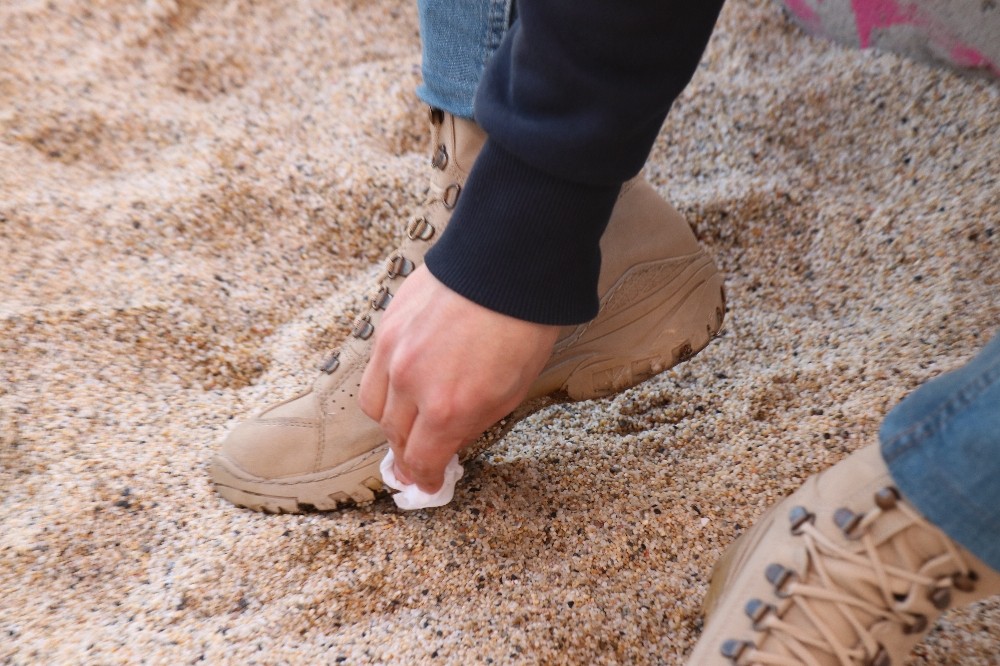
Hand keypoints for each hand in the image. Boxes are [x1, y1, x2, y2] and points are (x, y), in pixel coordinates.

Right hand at [359, 265, 559, 492]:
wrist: (508, 262)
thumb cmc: (522, 325)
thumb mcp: (512, 390)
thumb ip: (473, 421)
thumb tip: (450, 440)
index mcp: (449, 408)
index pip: (421, 460)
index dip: (425, 477)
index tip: (428, 484)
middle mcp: (412, 385)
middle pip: (394, 436)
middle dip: (407, 452)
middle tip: (416, 460)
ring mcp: (393, 353)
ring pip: (374, 404)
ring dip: (389, 420)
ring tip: (405, 422)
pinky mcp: (386, 325)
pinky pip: (374, 368)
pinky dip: (385, 383)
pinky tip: (402, 382)